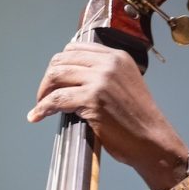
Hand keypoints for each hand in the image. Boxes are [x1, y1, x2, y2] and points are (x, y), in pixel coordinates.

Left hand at [29, 41, 188, 189]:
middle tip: (43, 95)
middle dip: (48, 78)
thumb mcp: (125, 85)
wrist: (152, 140)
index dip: (59, 64)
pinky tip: (36, 116)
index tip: (53, 80)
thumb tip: (73, 79)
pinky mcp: (93, 99)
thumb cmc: (138, 120)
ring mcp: (100, 80)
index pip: (76, 49)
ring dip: (43, 92)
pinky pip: (56, 100)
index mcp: (117, 57)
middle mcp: (109, 63)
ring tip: (40, 105)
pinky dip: (42, 108)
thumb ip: (104, 76)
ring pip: (56, 76)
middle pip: (62, 60)